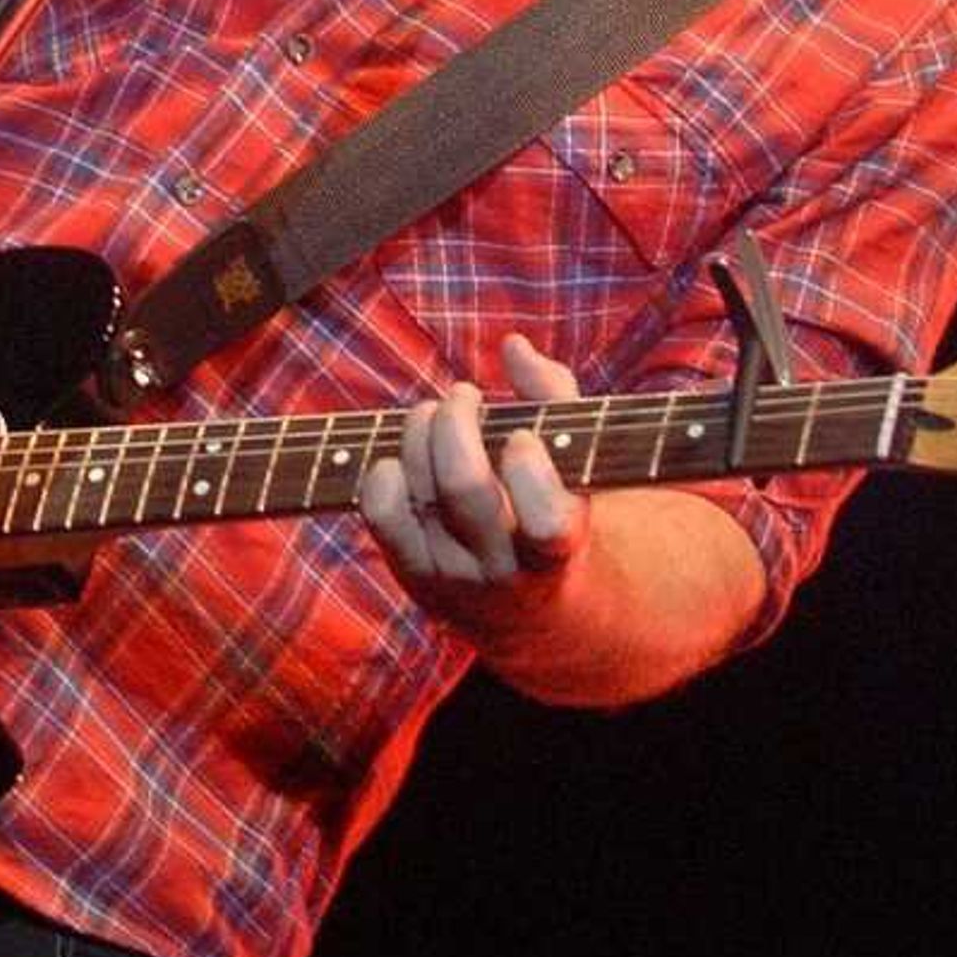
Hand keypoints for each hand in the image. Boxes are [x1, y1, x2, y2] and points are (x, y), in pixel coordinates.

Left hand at [358, 333, 591, 636]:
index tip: (523, 437)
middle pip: (465, 490)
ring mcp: (454, 576)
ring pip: (422, 493)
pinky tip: (401, 455)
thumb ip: (554, 396)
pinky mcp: (413, 574)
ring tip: (437, 412)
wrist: (530, 611)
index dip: (530, 470)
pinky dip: (383, 471)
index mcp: (559, 548)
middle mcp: (504, 569)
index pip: (546, 521)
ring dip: (421, 432)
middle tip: (464, 395)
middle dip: (456, 423)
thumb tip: (513, 345)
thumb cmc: (554, 509)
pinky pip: (382, 514)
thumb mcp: (574, 462)